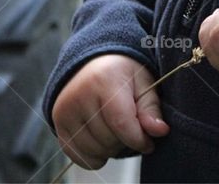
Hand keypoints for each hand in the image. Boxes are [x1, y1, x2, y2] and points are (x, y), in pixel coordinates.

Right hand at [51, 54, 169, 169]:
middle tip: (130, 126)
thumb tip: (160, 131)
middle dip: (125, 140)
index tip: (149, 142)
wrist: (93, 62)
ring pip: (94, 151)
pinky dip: (94, 156)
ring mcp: (64, 110)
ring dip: (110, 149)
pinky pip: (77, 155)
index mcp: (104, 80)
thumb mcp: (144, 83)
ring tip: (117, 130)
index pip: (122, 123)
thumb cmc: (124, 73)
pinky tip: (103, 141)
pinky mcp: (57, 123)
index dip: (139, 139)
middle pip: (108, 139)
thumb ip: (151, 108)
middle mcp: (79, 95)